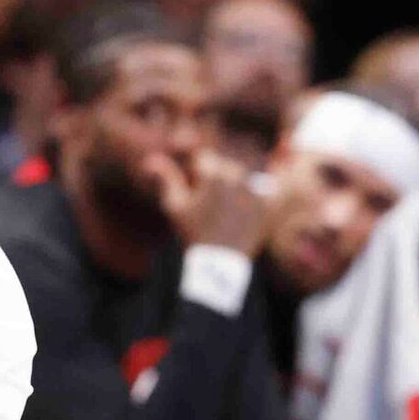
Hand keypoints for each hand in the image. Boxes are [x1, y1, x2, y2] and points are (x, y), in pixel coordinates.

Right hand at [152, 146, 269, 254]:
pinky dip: (248, 196)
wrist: (220, 262)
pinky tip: (237, 215)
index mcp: (213, 172)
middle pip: (223, 165)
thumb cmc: (192, 232)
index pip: (203, 158)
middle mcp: (237, 174)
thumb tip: (151, 159)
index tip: (194, 193)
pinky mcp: (267, 200)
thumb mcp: (175, 206)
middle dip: (214, 179)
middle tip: (208, 207)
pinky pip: (257, 188)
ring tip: (223, 212)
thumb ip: (166, 178)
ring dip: (231, 186)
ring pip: (240, 176)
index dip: (196, 175)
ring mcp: (255, 186)